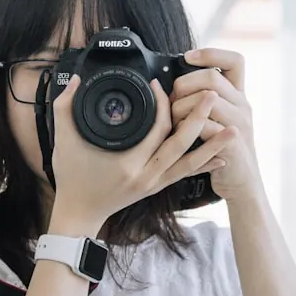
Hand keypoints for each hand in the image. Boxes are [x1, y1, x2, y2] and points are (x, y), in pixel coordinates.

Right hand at [49, 75, 237, 233]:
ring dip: (212, 145)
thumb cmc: (70, 179)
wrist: (79, 215)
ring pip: (190, 162)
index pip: (154, 129)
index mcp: (127, 163)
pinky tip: (220, 156)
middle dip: (197, 118)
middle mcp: (146, 175)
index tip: (159, 84)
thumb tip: (76, 80)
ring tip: (233, 129)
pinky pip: (185, 174)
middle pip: (180, 144)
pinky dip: (204, 164)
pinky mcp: (157, 187)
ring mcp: (154, 183)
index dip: (161, 104)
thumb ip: (65, 108)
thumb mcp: (63, 142)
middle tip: (211, 95)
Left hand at [170, 48, 261, 203]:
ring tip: (172, 120)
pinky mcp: (232, 144)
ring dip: (181, 108)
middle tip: (171, 98)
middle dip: (184, 85)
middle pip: (212, 78)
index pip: (235, 60)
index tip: (187, 57)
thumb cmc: (221, 149)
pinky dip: (186, 128)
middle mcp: (242, 106)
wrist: (240, 182)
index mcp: (238, 95)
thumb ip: (202, 99)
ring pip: (206, 101)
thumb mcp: (217, 118)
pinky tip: (179, 135)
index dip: (212, 53)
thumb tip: (172, 84)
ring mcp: (239, 124)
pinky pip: (205, 127)